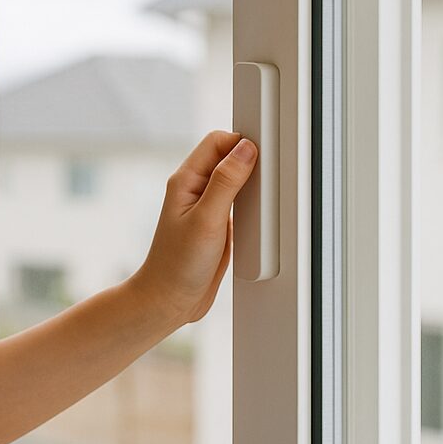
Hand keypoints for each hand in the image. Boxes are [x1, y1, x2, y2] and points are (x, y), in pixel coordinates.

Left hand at [128, 130, 258, 329]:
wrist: (170, 301)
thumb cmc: (177, 264)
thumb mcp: (206, 219)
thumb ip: (225, 183)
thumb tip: (245, 150)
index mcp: (186, 181)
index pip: (216, 142)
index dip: (241, 142)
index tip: (264, 154)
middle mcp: (195, 191)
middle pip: (228, 158)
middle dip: (250, 160)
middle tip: (271, 174)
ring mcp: (207, 208)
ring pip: (236, 181)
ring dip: (253, 183)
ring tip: (269, 193)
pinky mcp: (217, 225)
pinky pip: (239, 204)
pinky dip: (252, 204)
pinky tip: (262, 214)